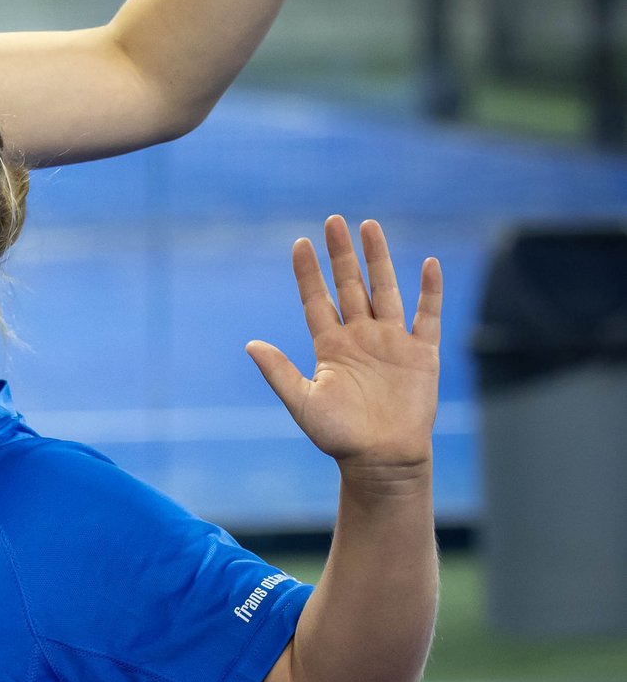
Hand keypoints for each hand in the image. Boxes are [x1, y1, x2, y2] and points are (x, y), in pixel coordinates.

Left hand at [249, 213, 439, 472]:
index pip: (317, 300)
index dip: (309, 273)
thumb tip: (250, 345)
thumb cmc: (340, 438)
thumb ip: (280, 373)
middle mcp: (361, 338)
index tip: (300, 243)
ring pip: (386, 290)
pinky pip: (428, 315)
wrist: (381, 461)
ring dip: (379, 260)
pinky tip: (429, 264)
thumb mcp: (303, 403)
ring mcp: (392, 342)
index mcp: (331, 348)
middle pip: (351, 286)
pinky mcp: (422, 353)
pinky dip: (430, 291)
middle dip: (342, 254)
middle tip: (334, 220)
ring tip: (369, 226)